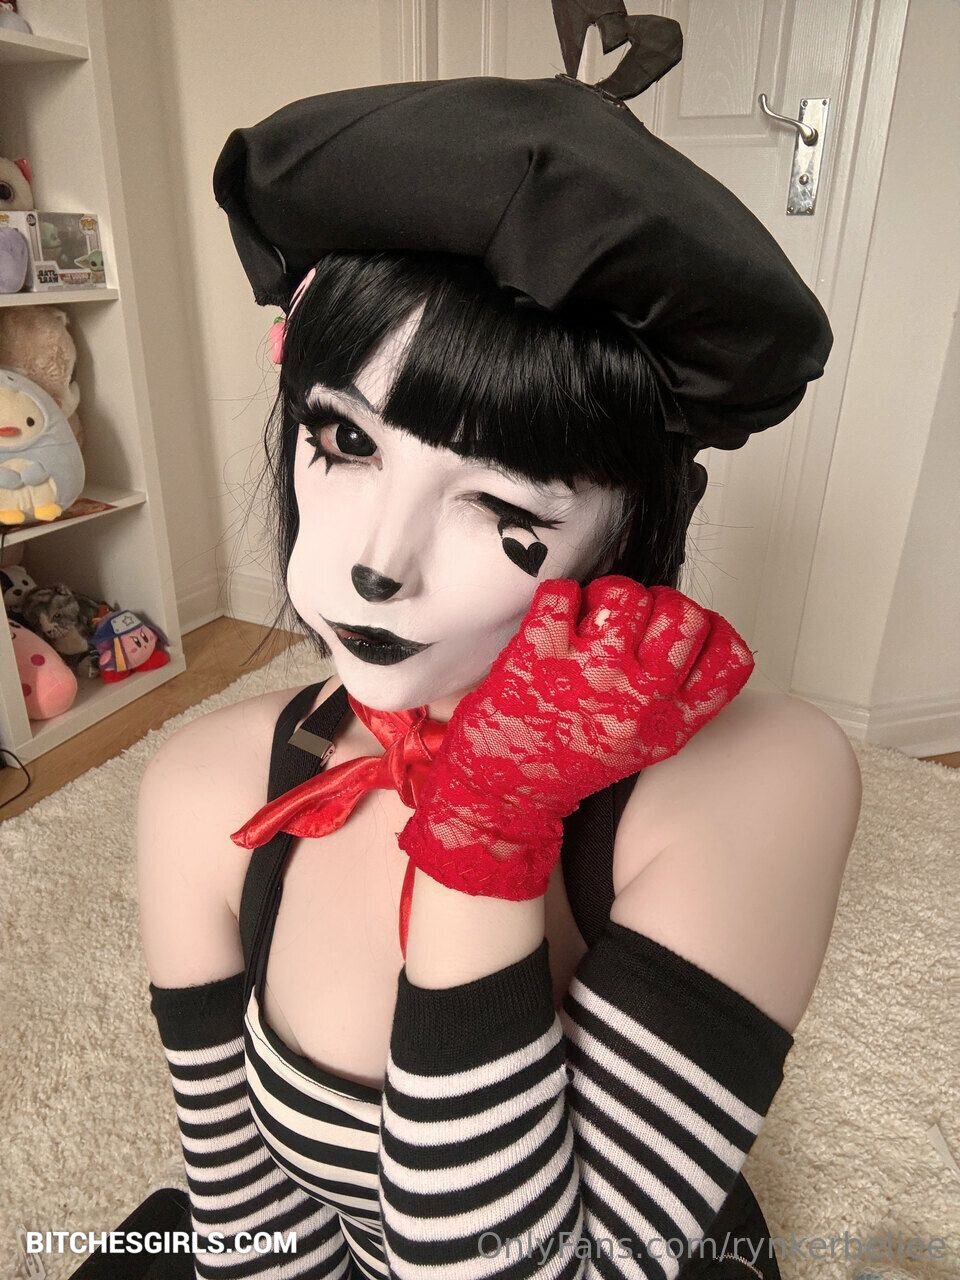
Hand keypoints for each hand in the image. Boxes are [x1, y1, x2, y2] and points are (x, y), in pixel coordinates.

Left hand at [397, 574, 753, 899]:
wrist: (506, 793)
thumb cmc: (570, 761)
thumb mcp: (645, 744)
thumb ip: (675, 698)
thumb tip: (689, 634)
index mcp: (669, 721)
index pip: (728, 658)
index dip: (711, 628)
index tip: (686, 629)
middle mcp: (637, 697)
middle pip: (683, 614)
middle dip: (659, 602)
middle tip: (633, 619)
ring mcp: (590, 673)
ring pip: (627, 594)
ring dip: (608, 595)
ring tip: (591, 618)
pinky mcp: (541, 654)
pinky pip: (564, 592)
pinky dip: (559, 597)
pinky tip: (556, 621)